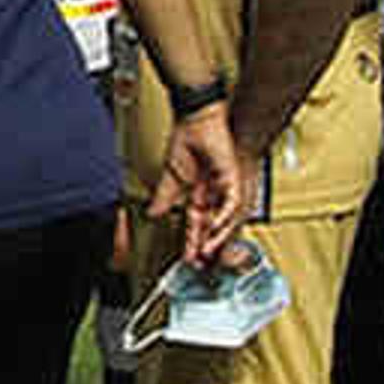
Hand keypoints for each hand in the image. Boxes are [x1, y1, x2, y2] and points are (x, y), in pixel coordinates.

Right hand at [140, 108, 247, 267]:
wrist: (196, 119)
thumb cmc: (186, 139)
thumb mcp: (171, 176)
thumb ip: (163, 196)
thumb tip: (152, 213)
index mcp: (198, 193)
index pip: (196, 224)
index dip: (192, 242)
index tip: (188, 258)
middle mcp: (213, 193)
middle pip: (211, 226)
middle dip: (205, 247)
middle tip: (199, 264)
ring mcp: (224, 187)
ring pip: (224, 219)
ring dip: (215, 237)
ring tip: (206, 253)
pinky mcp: (231, 179)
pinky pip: (231, 204)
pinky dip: (222, 218)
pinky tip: (214, 229)